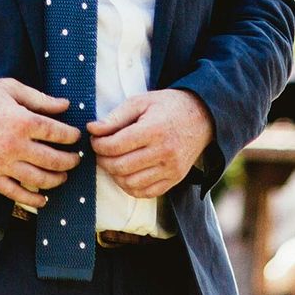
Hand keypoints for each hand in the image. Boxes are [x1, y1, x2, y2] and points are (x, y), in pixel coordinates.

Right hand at [0, 77, 81, 206]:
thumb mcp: (10, 88)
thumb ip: (40, 99)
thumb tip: (65, 105)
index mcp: (22, 121)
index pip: (58, 134)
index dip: (71, 136)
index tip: (75, 136)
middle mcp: (15, 146)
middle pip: (54, 160)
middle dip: (71, 160)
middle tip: (76, 158)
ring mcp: (2, 164)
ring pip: (40, 180)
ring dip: (57, 179)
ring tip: (63, 175)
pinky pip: (16, 194)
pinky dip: (33, 200)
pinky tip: (43, 199)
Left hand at [87, 89, 213, 198]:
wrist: (202, 117)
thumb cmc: (168, 106)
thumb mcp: (141, 102)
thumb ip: (115, 117)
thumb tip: (92, 129)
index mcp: (154, 130)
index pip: (116, 146)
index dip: (98, 144)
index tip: (94, 139)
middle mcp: (164, 153)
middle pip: (121, 166)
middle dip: (102, 160)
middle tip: (99, 151)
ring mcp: (171, 169)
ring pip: (130, 183)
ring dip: (114, 175)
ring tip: (111, 161)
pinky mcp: (175, 180)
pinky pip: (145, 193)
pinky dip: (129, 187)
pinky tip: (125, 173)